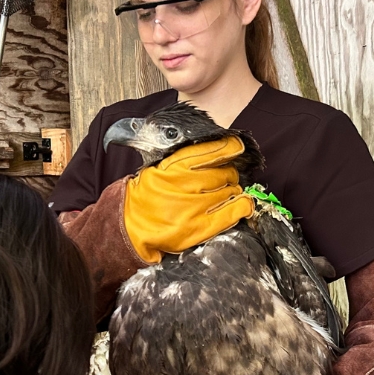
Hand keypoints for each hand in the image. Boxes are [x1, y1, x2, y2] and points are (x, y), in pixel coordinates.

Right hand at [123, 137, 254, 262]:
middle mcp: (187, 184)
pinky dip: (242, 205)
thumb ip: (185, 160)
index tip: (235, 148)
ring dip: (232, 190)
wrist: (131, 225)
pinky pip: (234, 212)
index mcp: (175, 166)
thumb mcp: (160, 168)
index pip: (214, 150)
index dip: (231, 147)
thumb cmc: (147, 195)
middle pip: (226, 171)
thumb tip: (217, 151)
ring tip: (225, 193)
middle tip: (222, 179)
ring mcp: (196, 207)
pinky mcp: (202, 227)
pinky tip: (242, 204)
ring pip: (232, 190)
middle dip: (228, 173)